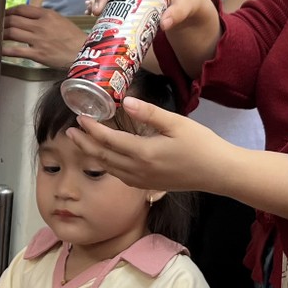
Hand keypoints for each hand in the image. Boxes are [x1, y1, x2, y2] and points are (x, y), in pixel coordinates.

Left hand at [2, 5, 86, 68]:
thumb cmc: (72, 37)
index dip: (9, 11)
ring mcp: (38, 40)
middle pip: (13, 20)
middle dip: (2, 21)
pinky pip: (16, 51)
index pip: (22, 9)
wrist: (82, 52)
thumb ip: (43, 17)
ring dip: (1, 33)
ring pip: (12, 33)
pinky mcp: (37, 54)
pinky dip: (5, 49)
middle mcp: (40, 25)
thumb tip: (27, 18)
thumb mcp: (59, 20)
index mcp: (46, 15)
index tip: (4, 14)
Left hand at [67, 95, 227, 193]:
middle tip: (69, 130)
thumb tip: (126, 102)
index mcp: (143, 153)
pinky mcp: (148, 185)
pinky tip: (105, 158)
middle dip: (84, 143)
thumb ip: (149, 113)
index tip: (79, 117)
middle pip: (102, 156)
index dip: (91, 129)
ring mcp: (142, 180)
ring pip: (109, 168)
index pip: (108, 140)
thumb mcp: (176, 123)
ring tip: (80, 142)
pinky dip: (107, 165)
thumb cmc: (201, 145)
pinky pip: (119, 176)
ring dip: (92, 154)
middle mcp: (138, 170)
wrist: (218, 173)